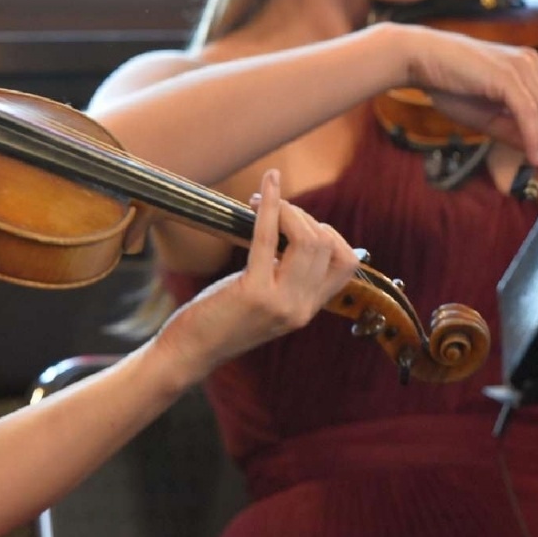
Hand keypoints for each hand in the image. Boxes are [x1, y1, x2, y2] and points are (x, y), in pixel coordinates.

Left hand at [153, 170, 358, 384]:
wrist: (190, 352)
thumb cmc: (220, 319)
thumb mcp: (266, 301)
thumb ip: (286, 278)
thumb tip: (292, 233)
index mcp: (308, 309)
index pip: (347, 264)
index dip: (329, 234)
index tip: (298, 225)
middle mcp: (301, 308)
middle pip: (326, 245)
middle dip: (302, 215)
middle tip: (274, 208)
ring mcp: (281, 302)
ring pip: (308, 239)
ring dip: (288, 210)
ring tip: (261, 202)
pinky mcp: (254, 292)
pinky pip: (267, 237)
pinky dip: (269, 205)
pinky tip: (267, 185)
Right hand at [399, 24, 537, 177]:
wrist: (418, 59)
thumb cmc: (448, 85)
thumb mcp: (486, 116)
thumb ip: (514, 131)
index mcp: (531, 69)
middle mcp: (532, 64)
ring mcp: (521, 67)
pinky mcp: (505, 76)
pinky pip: (529, 112)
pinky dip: (535, 137)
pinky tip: (534, 157)